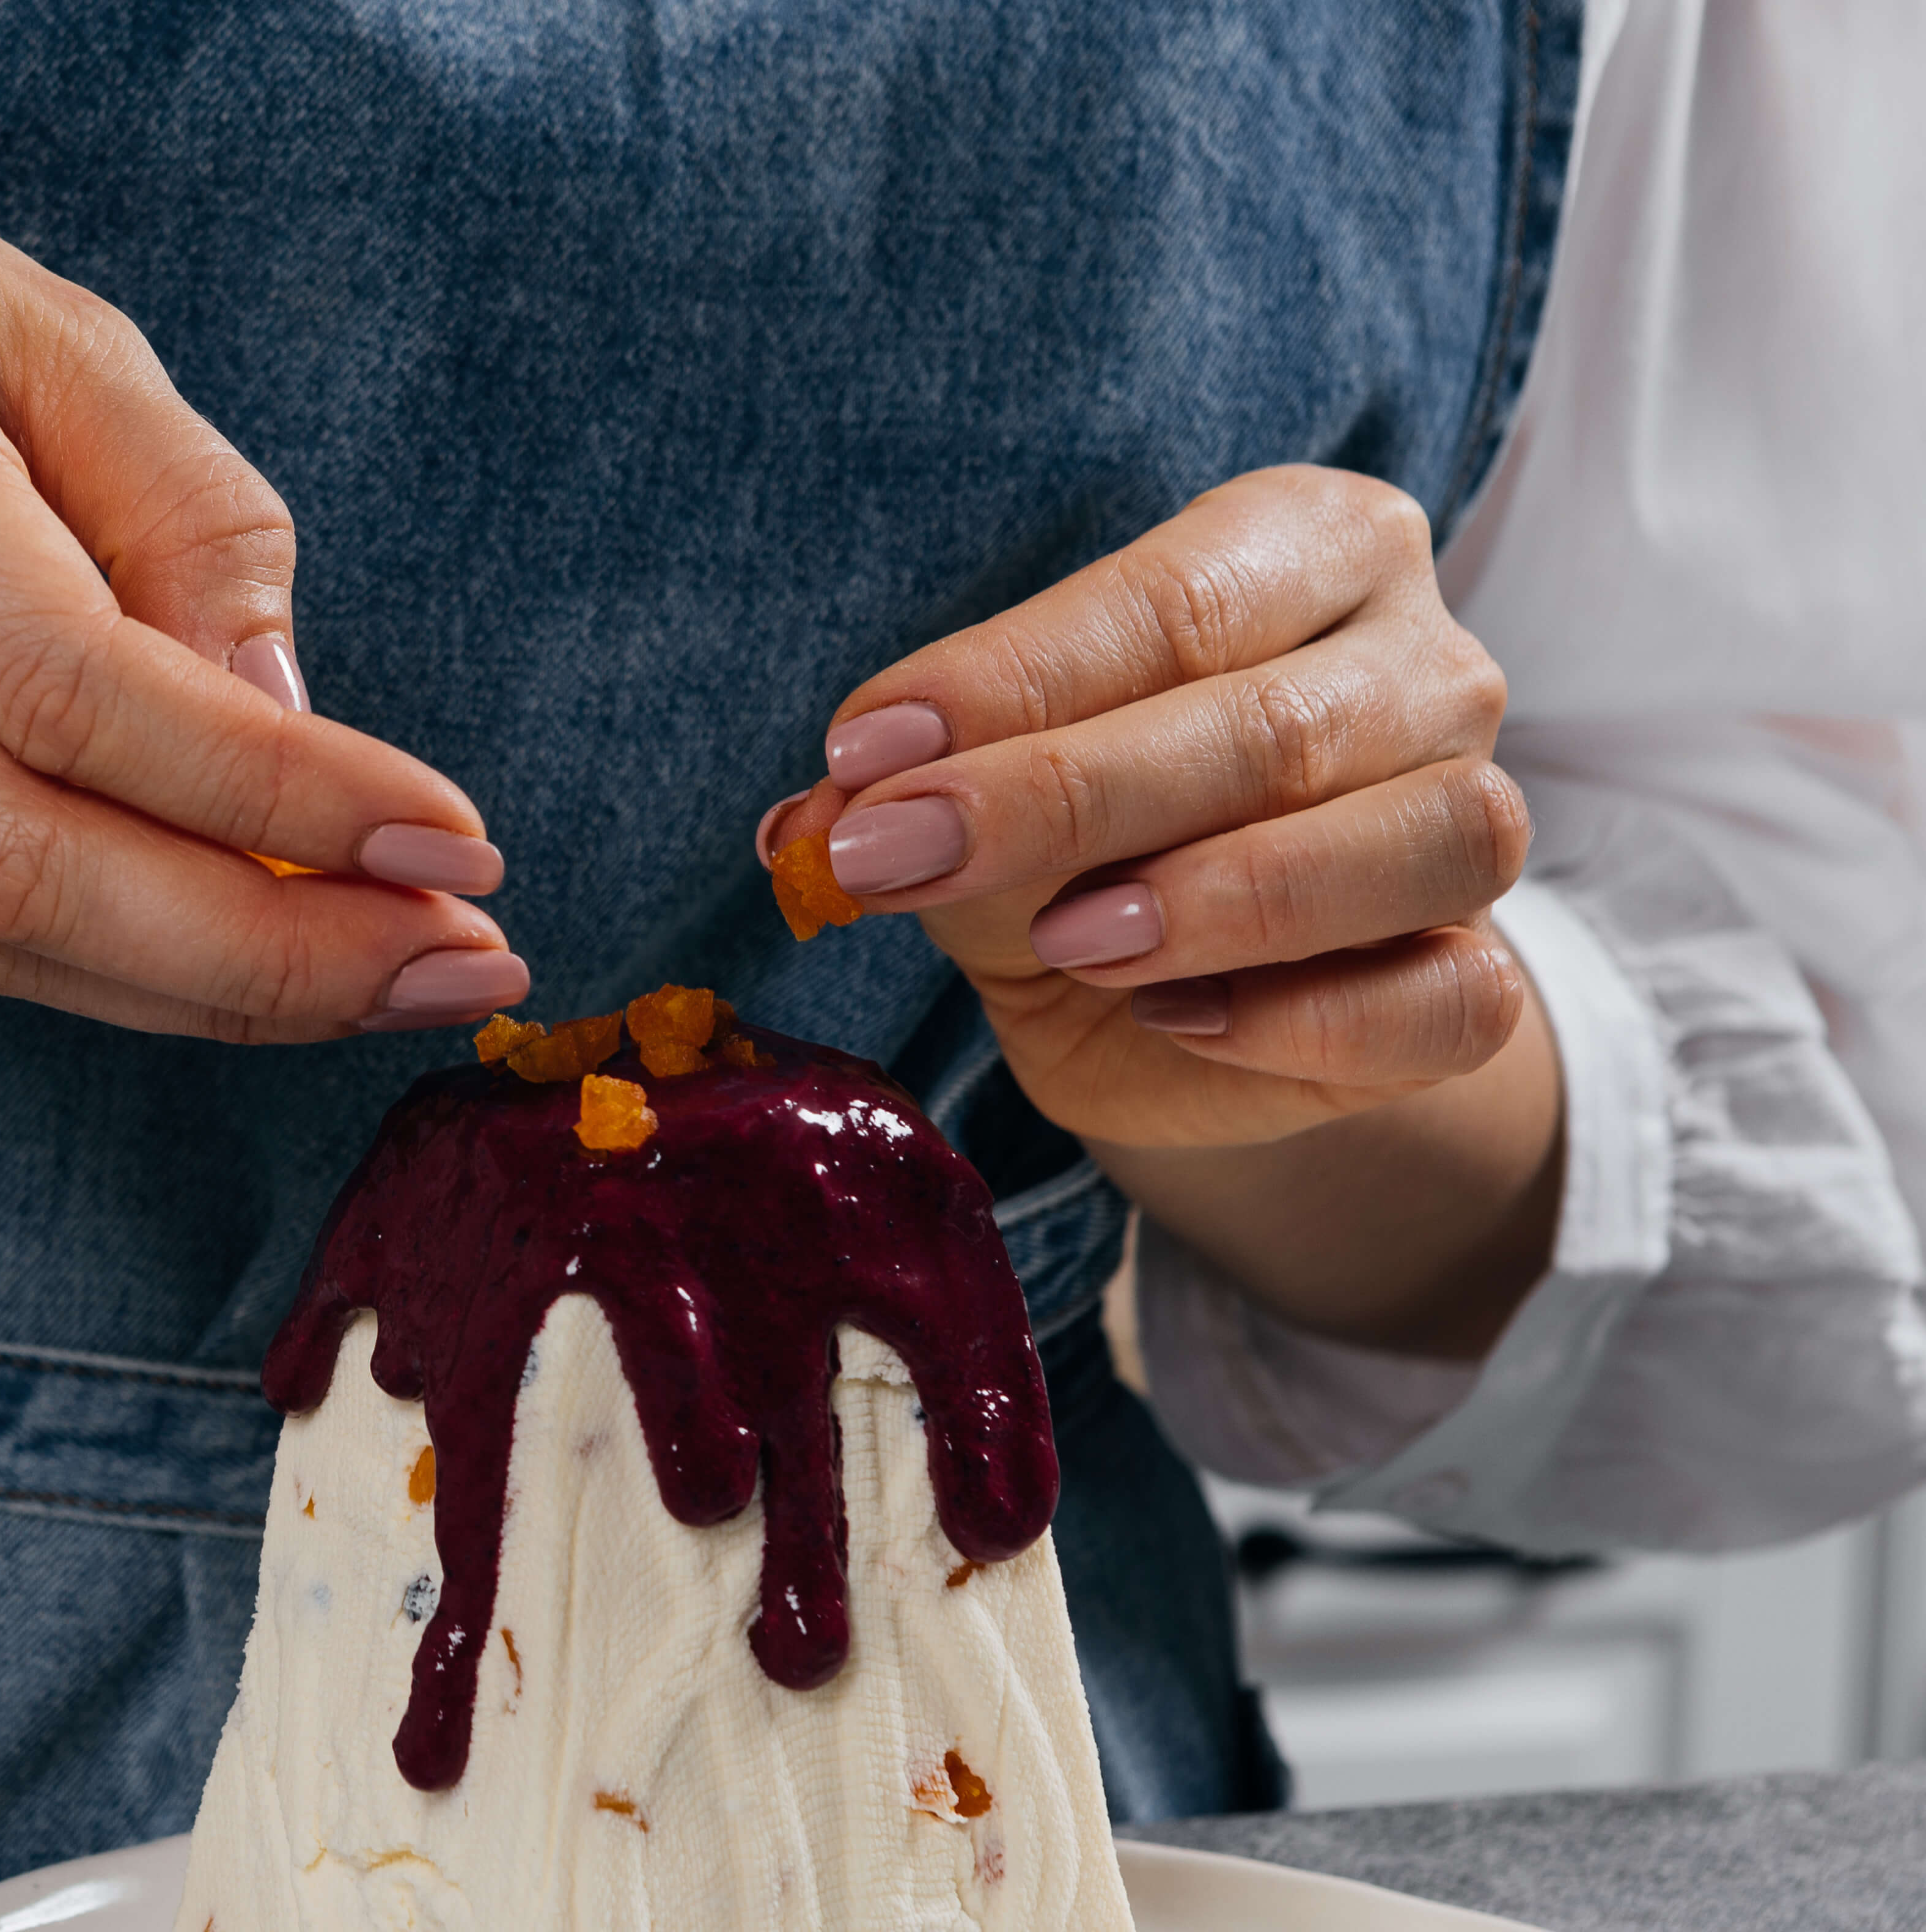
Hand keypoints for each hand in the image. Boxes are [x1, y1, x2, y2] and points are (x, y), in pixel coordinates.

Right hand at [0, 153, 525, 1041]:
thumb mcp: (41, 315)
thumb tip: (297, 726)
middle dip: (261, 949)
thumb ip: (182, 508)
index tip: (453, 838)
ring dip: (212, 991)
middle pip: (10, 853)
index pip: (62, 673)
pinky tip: (262, 955)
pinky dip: (124, 970)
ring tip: (401, 980)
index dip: (268, 789)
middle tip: (459, 963)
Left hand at [780, 465, 1530, 1150]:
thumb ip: (906, 787)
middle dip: (1064, 797)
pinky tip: (1178, 1018)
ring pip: (1417, 840)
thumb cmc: (1071, 841)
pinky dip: (1309, 1017)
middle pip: (1274, 724)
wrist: (1153, 1002)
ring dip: (1225, 897)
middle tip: (900, 858)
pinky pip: (1453, 996)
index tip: (864, 755)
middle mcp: (1425, 665)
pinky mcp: (1482, 978)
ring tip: (1069, 939)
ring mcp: (1473, 816)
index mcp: (1311, 550)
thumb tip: (811, 826)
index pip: (1170, 603)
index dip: (1010, 682)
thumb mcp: (969, 787)